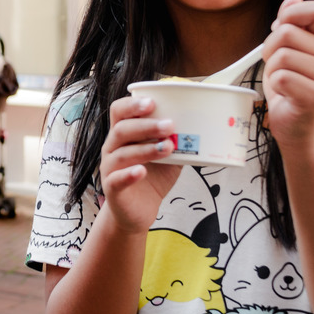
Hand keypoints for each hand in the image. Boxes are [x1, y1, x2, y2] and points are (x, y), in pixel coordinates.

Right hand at [98, 95, 181, 233]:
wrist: (138, 211)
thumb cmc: (152, 177)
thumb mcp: (168, 156)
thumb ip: (177, 141)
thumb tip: (202, 125)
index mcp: (123, 135)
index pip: (119, 111)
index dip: (132, 105)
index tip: (153, 102)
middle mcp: (112, 148)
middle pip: (121, 129)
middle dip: (146, 125)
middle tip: (169, 125)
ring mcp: (110, 168)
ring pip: (122, 153)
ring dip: (146, 148)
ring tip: (168, 147)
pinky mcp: (112, 190)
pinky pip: (116, 180)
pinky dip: (129, 174)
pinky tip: (141, 171)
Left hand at [262, 0, 313, 152]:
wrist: (303, 131)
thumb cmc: (293, 89)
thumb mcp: (291, 52)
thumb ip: (292, 26)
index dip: (292, 12)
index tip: (281, 28)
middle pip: (287, 31)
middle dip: (270, 47)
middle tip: (277, 66)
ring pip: (281, 55)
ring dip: (271, 69)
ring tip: (283, 82)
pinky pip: (281, 77)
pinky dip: (274, 85)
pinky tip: (285, 94)